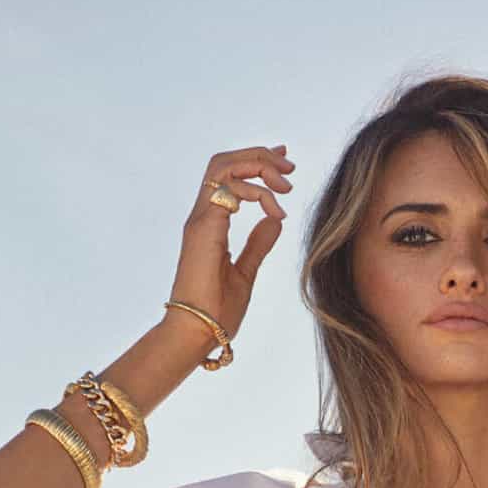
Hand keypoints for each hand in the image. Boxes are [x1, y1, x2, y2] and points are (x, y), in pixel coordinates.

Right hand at [167, 144, 294, 345]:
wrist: (197, 332)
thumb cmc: (217, 309)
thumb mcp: (246, 271)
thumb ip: (258, 244)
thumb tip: (273, 222)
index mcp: (210, 223)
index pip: (228, 175)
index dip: (256, 161)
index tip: (285, 164)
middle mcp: (202, 216)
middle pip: (224, 162)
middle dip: (259, 156)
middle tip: (290, 167)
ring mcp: (200, 221)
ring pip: (223, 167)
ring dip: (259, 167)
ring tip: (286, 187)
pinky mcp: (204, 230)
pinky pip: (228, 191)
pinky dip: (256, 192)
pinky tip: (275, 212)